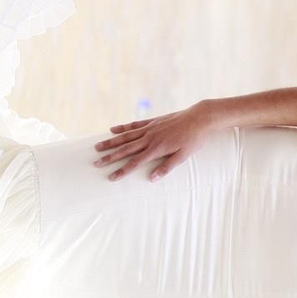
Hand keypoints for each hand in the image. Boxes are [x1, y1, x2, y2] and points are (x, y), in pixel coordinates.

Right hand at [93, 102, 217, 180]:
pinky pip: (134, 124)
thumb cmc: (194, 139)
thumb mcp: (184, 156)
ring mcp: (150, 128)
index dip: (122, 171)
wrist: (200, 118)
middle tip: (96, 163)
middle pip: (126, 149)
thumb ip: (167, 167)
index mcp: (157, 149)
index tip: (111, 177)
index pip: (135, 163)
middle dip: (110, 157)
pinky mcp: (153, 121)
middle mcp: (150, 138)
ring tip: (97, 146)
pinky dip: (123, 127)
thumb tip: (151, 179)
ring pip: (126, 136)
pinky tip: (113, 130)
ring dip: (111, 142)